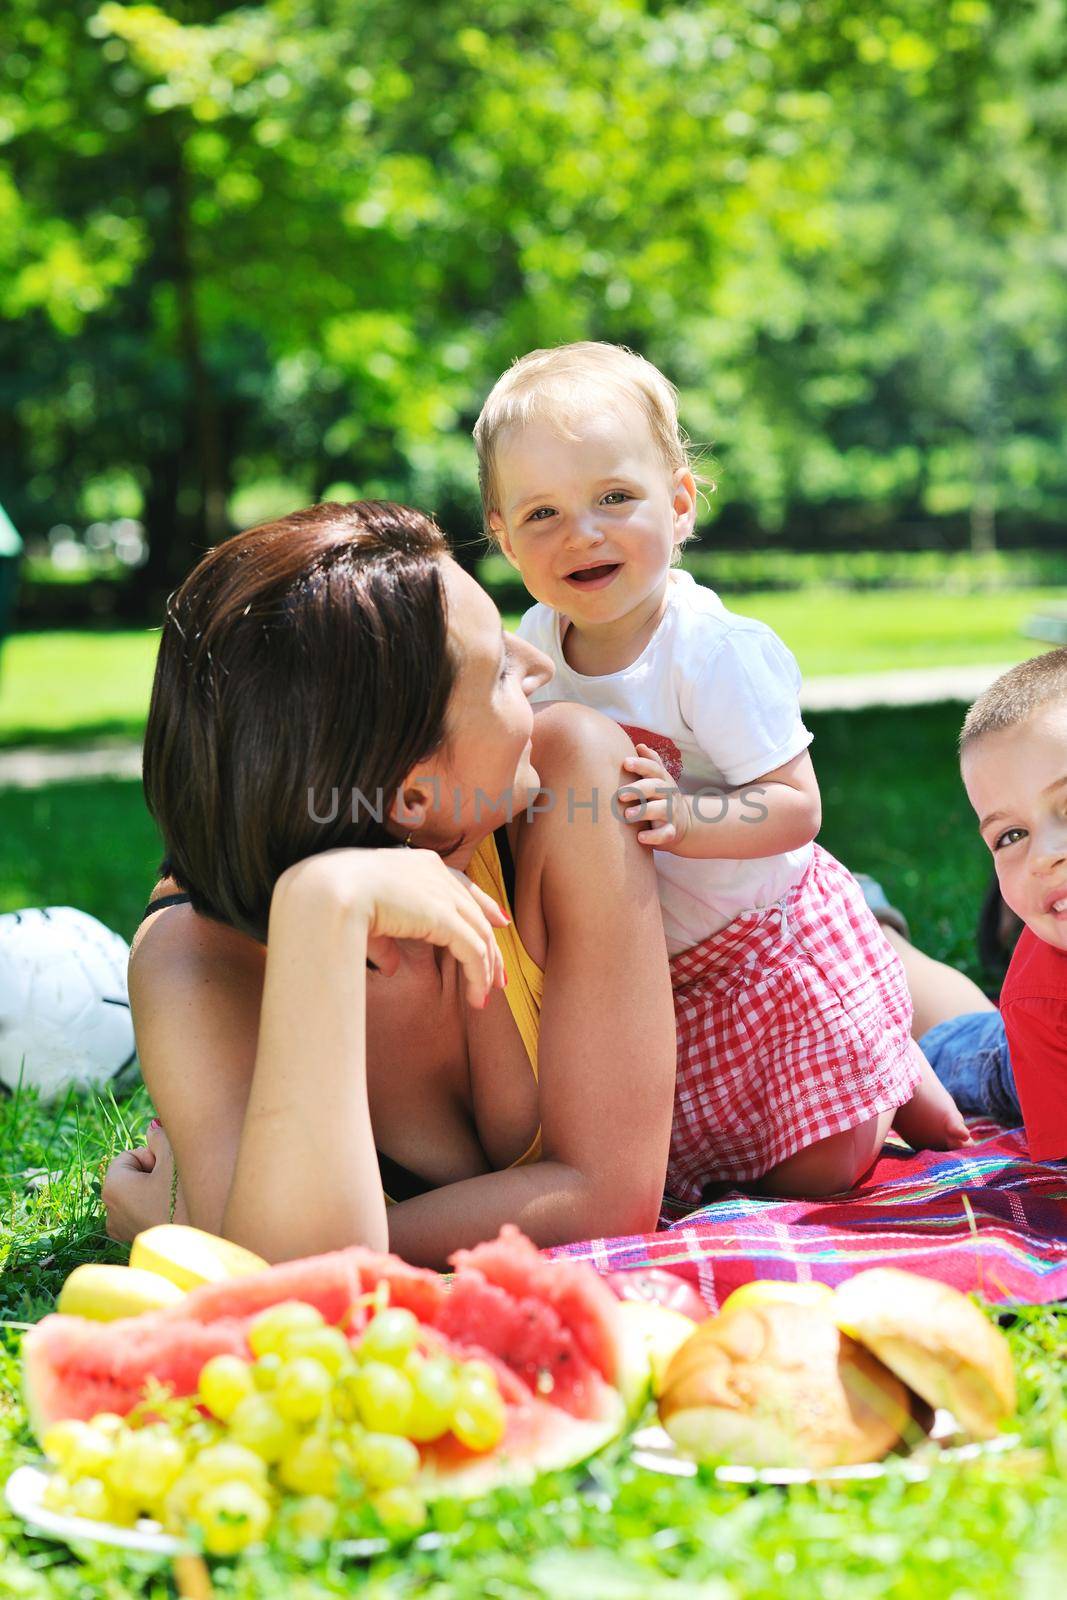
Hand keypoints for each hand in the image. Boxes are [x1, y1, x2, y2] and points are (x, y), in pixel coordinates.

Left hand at [101, 1122, 187, 1241]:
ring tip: (177, 1200)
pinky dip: (158, 1208)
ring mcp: (123, 1229)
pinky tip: (175, 1214)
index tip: (168, 1172)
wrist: (200, 1246)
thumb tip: (153, 1126)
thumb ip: (160, 1137)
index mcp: (112, 1187)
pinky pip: (143, 1213)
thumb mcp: (174, 1158)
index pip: (130, 1156)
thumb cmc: (184, 1198)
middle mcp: (110, 1211)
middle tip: (175, 1185)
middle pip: (132, 1175)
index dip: (152, 1157)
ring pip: (139, 1194)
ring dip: (158, 1191)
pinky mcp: (137, 1241)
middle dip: (154, 1174)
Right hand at [278, 847, 508, 1008]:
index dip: (483, 903)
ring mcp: (442, 893)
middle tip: (498, 974)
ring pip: (480, 934)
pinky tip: (477, 997)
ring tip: (486, 995)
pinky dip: (479, 975)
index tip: (500, 921)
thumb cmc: (334, 898)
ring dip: (486, 968)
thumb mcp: (364, 918)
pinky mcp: (445, 917)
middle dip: (492, 944)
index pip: (461, 883)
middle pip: (476, 911)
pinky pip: (473, 951)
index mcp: (417, 863)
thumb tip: (390, 967)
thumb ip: (383, 940)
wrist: (328, 890)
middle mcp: (436, 872)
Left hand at [617, 744, 691, 850]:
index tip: (625, 763)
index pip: (653, 769)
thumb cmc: (661, 797)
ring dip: (644, 811)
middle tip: (620, 794)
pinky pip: (664, 834)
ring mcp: (670, 813)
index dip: (641, 765)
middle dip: (638, 789)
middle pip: (656, 788)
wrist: (682, 823)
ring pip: (660, 810)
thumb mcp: (659, 779)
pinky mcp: (670, 832)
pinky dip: (653, 836)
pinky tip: (640, 837)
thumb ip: (651, 762)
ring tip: (627, 815)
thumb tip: (640, 745)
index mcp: (662, 780)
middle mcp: (668, 795)